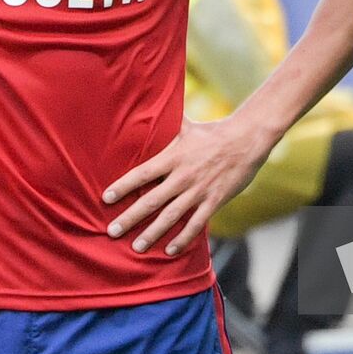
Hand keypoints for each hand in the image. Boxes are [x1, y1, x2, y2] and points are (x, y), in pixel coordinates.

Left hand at [104, 115, 271, 255]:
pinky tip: (170, 250)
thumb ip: (166, 122)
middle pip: (152, 200)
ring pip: (172, 216)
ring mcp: (199, 190)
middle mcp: (183, 176)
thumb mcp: (187, 125)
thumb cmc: (213, 132)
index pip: (143, 173)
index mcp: (174, 156)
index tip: (106, 199)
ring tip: (137, 247)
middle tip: (112, 231)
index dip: (123, 186)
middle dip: (131, 217)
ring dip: (153, 233)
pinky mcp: (215, 200)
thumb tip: (148, 104)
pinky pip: (197, 223)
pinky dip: (184, 238)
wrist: (247, 139)